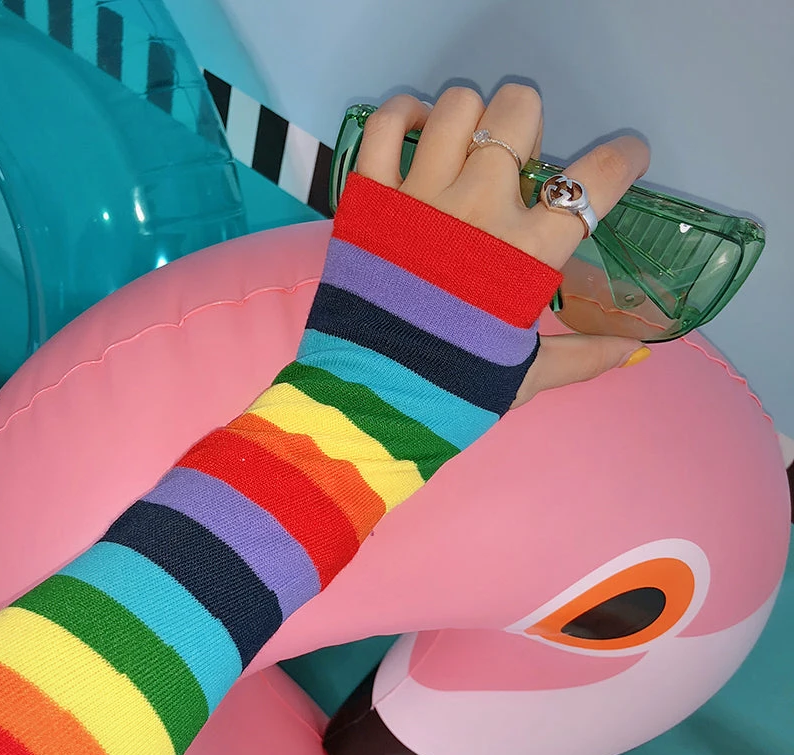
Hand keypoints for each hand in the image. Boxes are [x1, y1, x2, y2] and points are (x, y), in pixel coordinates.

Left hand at [356, 85, 652, 406]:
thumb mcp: (523, 376)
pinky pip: (387, 125)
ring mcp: (420, 199)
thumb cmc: (448, 392)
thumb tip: (630, 352)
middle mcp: (478, 210)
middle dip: (527, 127)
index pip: (596, 179)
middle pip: (519, 112)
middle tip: (515, 166)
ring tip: (466, 151)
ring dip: (470, 118)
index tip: (624, 159)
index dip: (623, 158)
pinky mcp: (370, 200)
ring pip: (458, 105)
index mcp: (527, 253)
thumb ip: (581, 357)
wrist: (368, 404)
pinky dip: (404, 116)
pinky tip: (418, 134)